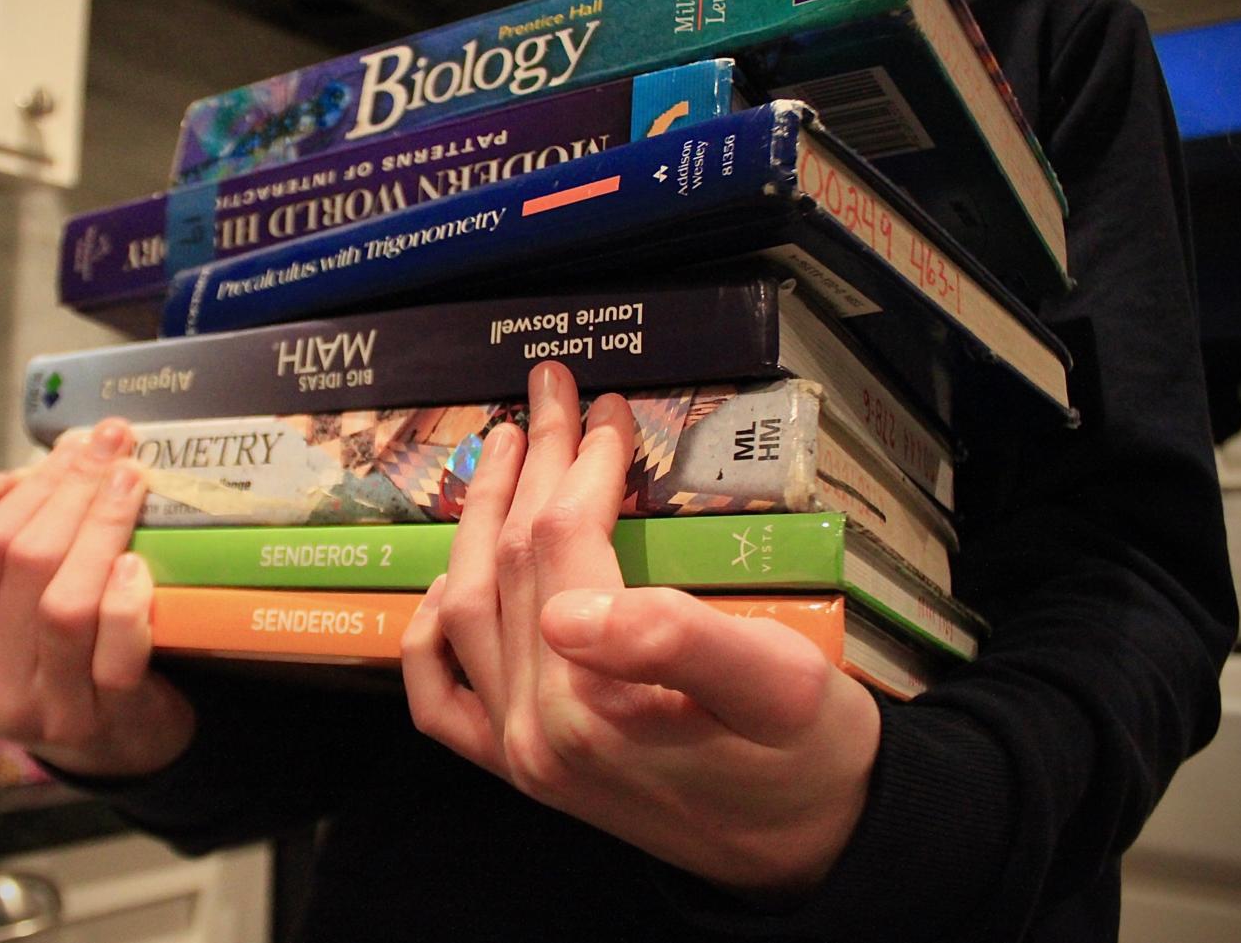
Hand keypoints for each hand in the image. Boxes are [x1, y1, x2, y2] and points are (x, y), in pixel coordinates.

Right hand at [0, 418, 195, 776]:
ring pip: (64, 606)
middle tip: (117, 449)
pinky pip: (113, 656)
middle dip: (74, 493)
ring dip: (101, 532)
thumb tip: (15, 476)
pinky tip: (137, 567)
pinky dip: (125, 606)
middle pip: (25, 565)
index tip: (82, 442)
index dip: (34, 486)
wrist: (121, 744)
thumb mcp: (27, 605)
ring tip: (132, 485)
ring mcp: (42, 710)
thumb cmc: (72, 658)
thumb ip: (16, 542)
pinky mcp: (100, 722)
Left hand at [401, 362, 881, 891]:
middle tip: (550, 391)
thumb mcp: (778, 687)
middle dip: (533, 465)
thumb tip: (571, 609)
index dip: (582, 464)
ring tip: (506, 451)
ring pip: (469, 607)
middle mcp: (534, 730)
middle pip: (511, 562)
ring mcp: (518, 753)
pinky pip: (441, 701)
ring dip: (480, 520)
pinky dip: (432, 632)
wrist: (807, 849)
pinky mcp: (520, 769)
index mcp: (593, 704)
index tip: (609, 407)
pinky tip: (449, 581)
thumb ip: (677, 642)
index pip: (564, 543)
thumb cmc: (808, 758)